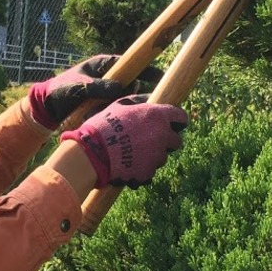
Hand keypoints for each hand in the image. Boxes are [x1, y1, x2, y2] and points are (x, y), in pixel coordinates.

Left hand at [27, 54, 161, 129]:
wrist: (47, 107)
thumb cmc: (61, 90)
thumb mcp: (78, 86)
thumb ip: (98, 86)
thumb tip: (121, 87)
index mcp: (103, 64)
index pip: (129, 64)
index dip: (146, 69)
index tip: (160, 76)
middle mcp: (107, 77)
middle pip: (131, 81)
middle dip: (138, 91)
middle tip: (149, 100)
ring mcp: (106, 92)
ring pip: (125, 97)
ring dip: (127, 104)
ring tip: (131, 112)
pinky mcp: (103, 105)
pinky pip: (117, 108)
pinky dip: (119, 112)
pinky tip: (124, 120)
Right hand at [59, 95, 186, 188]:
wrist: (90, 153)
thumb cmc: (103, 126)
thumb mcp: (119, 105)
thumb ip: (138, 101)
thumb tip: (149, 97)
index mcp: (157, 116)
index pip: (181, 117)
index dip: (177, 121)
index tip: (174, 124)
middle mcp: (161, 136)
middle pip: (176, 141)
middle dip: (166, 142)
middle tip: (149, 141)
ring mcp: (156, 156)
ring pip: (162, 158)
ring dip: (152, 156)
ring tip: (131, 154)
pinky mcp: (149, 172)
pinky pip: (149, 171)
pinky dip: (141, 170)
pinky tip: (126, 165)